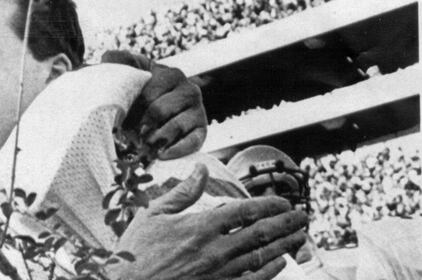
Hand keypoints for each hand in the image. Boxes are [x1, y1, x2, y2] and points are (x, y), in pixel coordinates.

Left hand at [101, 50, 206, 158]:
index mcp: (170, 74)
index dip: (131, 109)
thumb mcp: (126, 70)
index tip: (119, 119)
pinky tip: (161, 156)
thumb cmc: (135, 90)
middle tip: (127, 137)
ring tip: (140, 148)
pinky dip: (176, 151)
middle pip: (159, 111)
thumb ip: (118, 60)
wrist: (149, 111)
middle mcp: (189, 89)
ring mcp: (198, 110)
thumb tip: (113, 58)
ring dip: (155, 140)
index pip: (148, 94)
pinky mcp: (201, 130)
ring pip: (174, 127)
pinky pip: (193, 142)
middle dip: (141, 126)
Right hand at [110, 164, 307, 279]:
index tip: (284, 202)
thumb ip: (182, 192)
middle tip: (303, 217)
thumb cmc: (135, 253)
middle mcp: (215, 250)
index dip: (269, 206)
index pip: (245, 211)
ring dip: (285, 245)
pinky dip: (270, 271)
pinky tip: (280, 263)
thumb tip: (201, 170)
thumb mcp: (152, 215)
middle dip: (286, 224)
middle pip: (261, 233)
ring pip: (262, 256)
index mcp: (200, 226)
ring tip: (300, 236)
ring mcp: (220, 273)